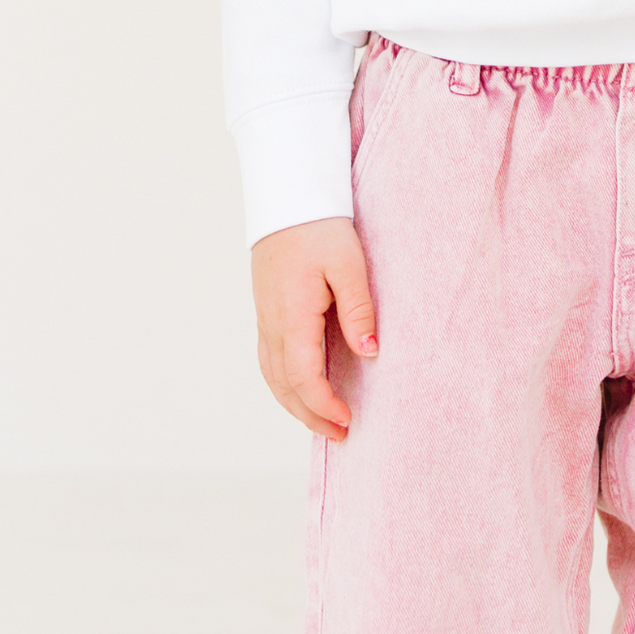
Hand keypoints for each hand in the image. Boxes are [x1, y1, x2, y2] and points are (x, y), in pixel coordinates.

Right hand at [251, 216, 377, 441]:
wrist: (287, 198)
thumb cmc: (320, 227)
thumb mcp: (349, 264)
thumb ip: (358, 309)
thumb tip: (369, 353)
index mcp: (292, 316)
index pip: (303, 377)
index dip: (323, 405)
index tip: (347, 420)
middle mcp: (272, 323)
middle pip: (284, 386)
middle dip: (310, 415)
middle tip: (340, 434)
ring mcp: (264, 318)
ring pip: (272, 376)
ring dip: (294, 404)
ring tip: (322, 420)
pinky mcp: (266, 311)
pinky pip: (269, 360)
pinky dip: (284, 384)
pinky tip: (302, 388)